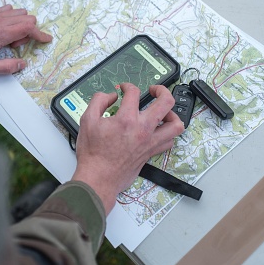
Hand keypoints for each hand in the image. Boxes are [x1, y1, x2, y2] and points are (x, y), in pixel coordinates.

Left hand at [0, 4, 51, 75]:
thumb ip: (5, 67)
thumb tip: (22, 64)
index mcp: (0, 34)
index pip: (28, 27)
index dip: (40, 34)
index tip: (46, 40)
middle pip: (27, 18)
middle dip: (29, 32)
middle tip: (15, 46)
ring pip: (20, 12)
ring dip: (21, 25)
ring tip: (10, 39)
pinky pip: (9, 9)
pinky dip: (14, 17)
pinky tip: (6, 29)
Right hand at [72, 83, 183, 213]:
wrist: (98, 178)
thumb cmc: (92, 153)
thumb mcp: (87, 120)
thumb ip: (99, 101)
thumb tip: (110, 96)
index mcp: (127, 119)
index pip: (134, 92)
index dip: (128, 86)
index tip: (124, 88)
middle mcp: (143, 129)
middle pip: (166, 102)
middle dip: (162, 90)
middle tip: (154, 90)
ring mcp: (150, 142)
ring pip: (176, 125)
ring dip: (172, 114)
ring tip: (163, 111)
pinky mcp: (151, 153)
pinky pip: (169, 141)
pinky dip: (167, 133)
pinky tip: (158, 130)